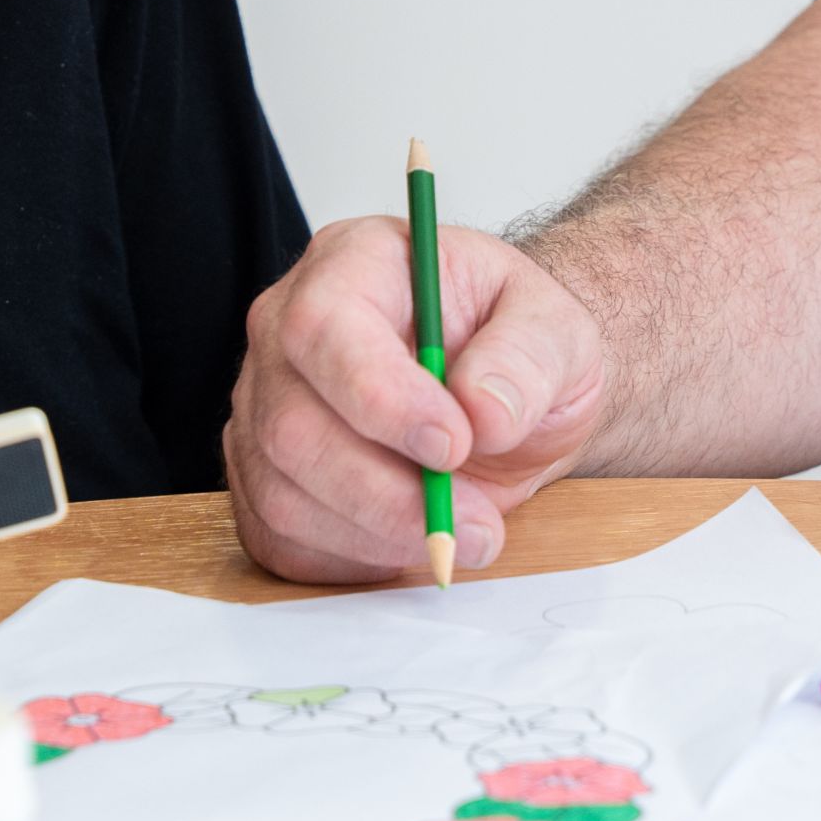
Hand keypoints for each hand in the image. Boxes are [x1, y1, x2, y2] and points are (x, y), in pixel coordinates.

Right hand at [227, 216, 606, 583]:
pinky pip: (281, 540)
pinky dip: (352, 558)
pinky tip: (411, 540)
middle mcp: (287, 329)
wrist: (501, 393)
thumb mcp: (556, 327)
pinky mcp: (263, 478)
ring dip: (378, 534)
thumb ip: (529, 355)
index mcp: (353, 262)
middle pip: (291, 424)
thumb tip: (483, 410)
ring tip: (461, 534)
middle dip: (387, 492)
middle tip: (474, 523)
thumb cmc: (515, 343)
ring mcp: (265, 406)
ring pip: (283, 493)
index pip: (324, 325)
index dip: (380, 396)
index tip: (454, 445)